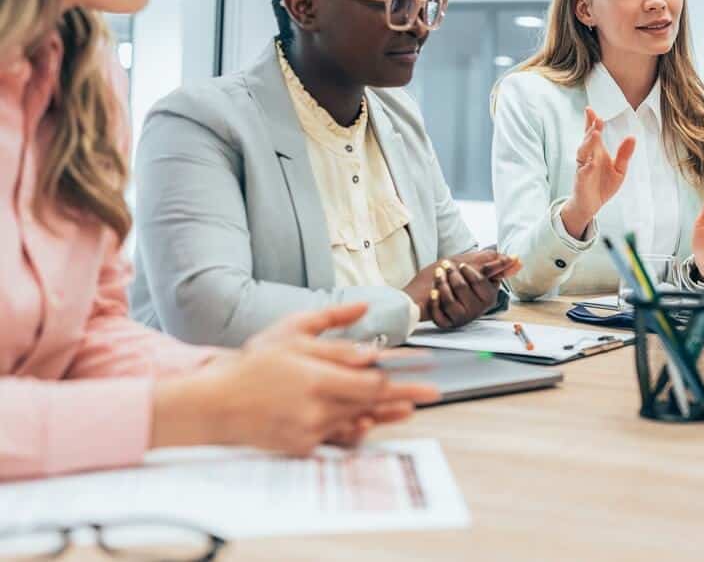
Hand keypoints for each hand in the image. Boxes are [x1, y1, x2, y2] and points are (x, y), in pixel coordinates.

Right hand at [153, 304, 438, 454]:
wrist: (215, 406)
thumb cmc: (254, 365)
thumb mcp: (291, 333)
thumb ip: (331, 324)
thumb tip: (365, 311)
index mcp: (315, 379)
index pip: (370, 382)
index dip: (400, 376)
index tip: (424, 370)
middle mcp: (315, 409)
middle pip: (371, 403)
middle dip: (404, 396)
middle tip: (434, 392)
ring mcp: (309, 431)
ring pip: (358, 421)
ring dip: (385, 413)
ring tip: (409, 408)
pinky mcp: (302, 447)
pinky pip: (337, 437)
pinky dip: (354, 428)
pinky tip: (370, 421)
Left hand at [405, 250, 520, 328]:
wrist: (432, 293)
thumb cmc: (457, 280)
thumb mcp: (478, 269)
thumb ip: (496, 265)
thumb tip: (517, 259)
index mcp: (487, 298)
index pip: (479, 282)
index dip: (468, 270)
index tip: (460, 263)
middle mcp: (476, 310)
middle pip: (462, 289)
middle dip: (452, 274)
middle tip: (445, 265)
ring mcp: (461, 318)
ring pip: (450, 301)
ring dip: (441, 284)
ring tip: (438, 274)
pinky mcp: (447, 324)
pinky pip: (439, 314)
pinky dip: (435, 302)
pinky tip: (433, 292)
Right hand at [560, 107, 635, 238]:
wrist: (592, 205)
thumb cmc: (603, 185)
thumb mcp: (619, 169)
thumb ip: (625, 154)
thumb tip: (632, 137)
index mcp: (597, 152)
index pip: (592, 133)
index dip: (591, 122)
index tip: (590, 109)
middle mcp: (588, 157)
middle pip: (588, 140)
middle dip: (591, 128)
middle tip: (597, 118)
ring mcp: (583, 168)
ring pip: (583, 152)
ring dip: (588, 143)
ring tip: (594, 134)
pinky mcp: (581, 180)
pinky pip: (584, 171)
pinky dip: (588, 165)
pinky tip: (592, 161)